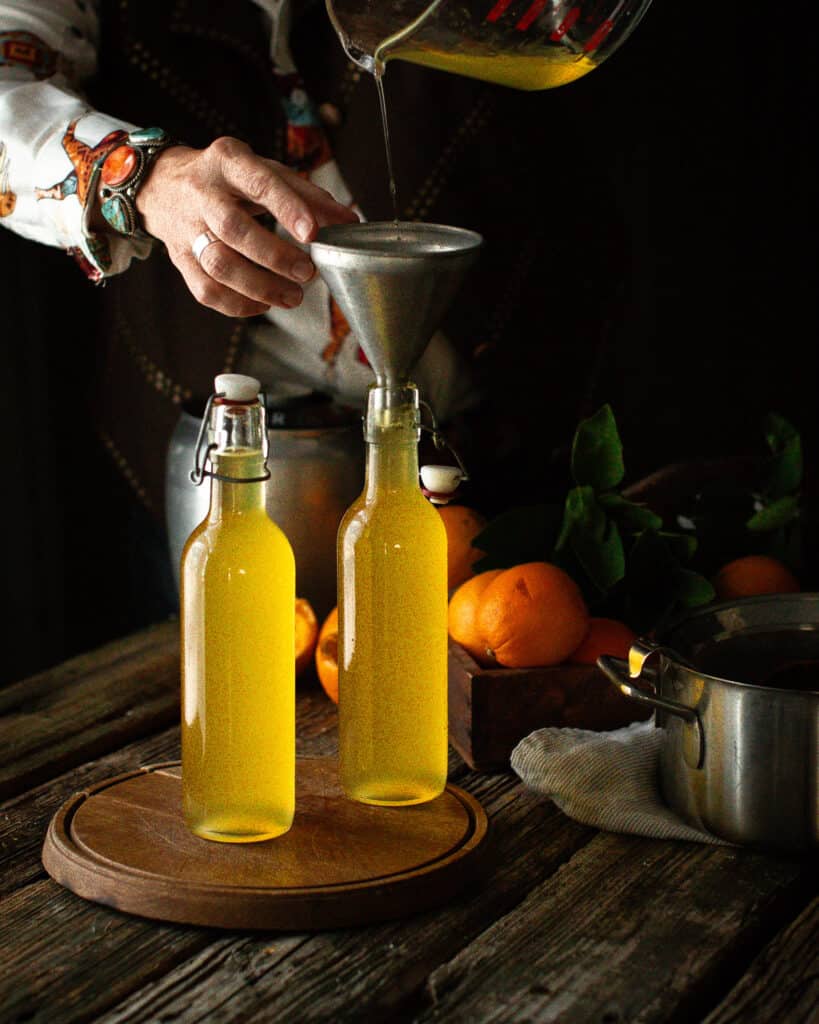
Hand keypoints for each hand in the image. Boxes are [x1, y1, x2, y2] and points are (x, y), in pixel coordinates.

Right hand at [133, 137, 358, 316]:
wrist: (163, 186)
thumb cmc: (228, 180)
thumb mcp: (264, 171)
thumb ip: (307, 195)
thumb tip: (348, 222)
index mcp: (228, 162)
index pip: (259, 183)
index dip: (287, 209)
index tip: (314, 234)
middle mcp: (202, 193)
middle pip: (234, 229)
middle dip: (275, 257)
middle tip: (308, 273)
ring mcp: (187, 228)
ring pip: (219, 265)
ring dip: (260, 287)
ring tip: (293, 297)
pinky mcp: (179, 259)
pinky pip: (206, 290)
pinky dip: (238, 304)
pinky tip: (262, 304)